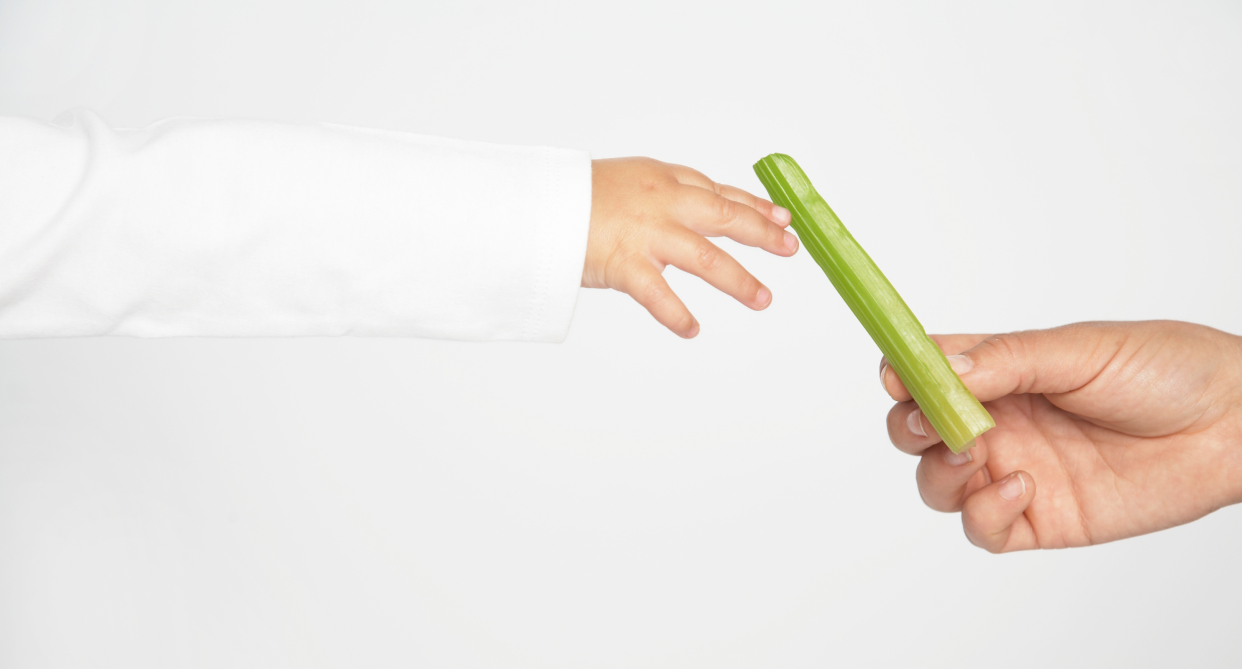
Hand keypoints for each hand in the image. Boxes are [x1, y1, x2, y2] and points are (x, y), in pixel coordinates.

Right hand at [582, 157, 796, 337]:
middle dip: (762, 235)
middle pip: (725, 218)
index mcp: (664, 181)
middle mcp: (662, 203)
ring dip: (738, 281)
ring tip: (762, 299)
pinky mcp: (625, 264)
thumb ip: (665, 197)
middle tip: (789, 250)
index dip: (755, 207)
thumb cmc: (576, 197)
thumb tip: (699, 213)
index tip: (782, 219)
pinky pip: (659, 295)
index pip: (720, 193)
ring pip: (706, 258)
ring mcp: (646, 235)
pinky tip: (693, 329)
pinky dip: (678, 316)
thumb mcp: (631, 182)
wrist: (537, 204)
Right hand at [880, 321, 1241, 551]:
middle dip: (910, 427)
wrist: (1234, 427)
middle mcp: (998, 421)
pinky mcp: (1039, 518)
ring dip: (938, 471)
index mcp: (1000, 370)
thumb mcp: (1081, 350)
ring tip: (974, 453)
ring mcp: (1013, 470)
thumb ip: (1007, 359)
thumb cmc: (1167, 371)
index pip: (926, 371)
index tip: (897, 376)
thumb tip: (941, 367)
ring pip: (937, 483)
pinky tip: (1020, 486)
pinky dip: (984, 513)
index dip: (902, 373)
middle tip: (933, 422)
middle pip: (916, 430)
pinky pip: (982, 529)